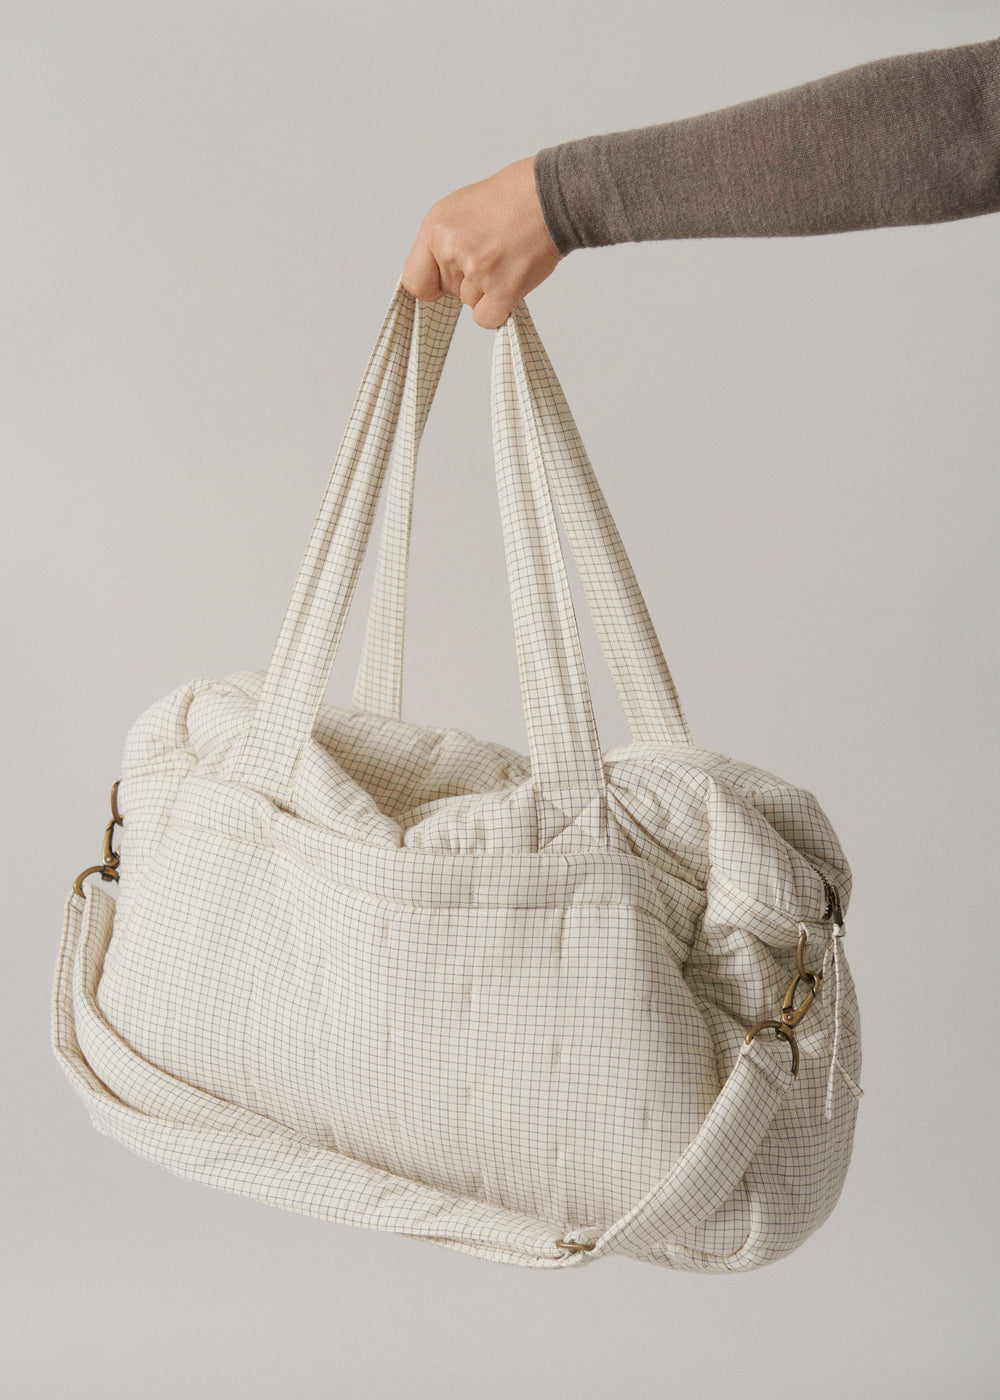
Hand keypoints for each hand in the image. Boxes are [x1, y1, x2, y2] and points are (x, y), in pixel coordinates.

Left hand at [401, 156, 562, 328]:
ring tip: (506, 258)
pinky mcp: (501, 289)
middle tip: (492, 252)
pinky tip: (511, 282)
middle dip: (468, 280)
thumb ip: (441, 244)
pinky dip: (499, 308)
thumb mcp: (459, 209)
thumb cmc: (510, 200)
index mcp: (436, 228)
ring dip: (488, 290)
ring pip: (470, 303)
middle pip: (448, 292)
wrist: (548, 196)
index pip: (415, 281)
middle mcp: (451, 249)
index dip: (432, 284)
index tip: (444, 281)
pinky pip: (487, 318)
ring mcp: (476, 271)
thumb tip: (435, 275)